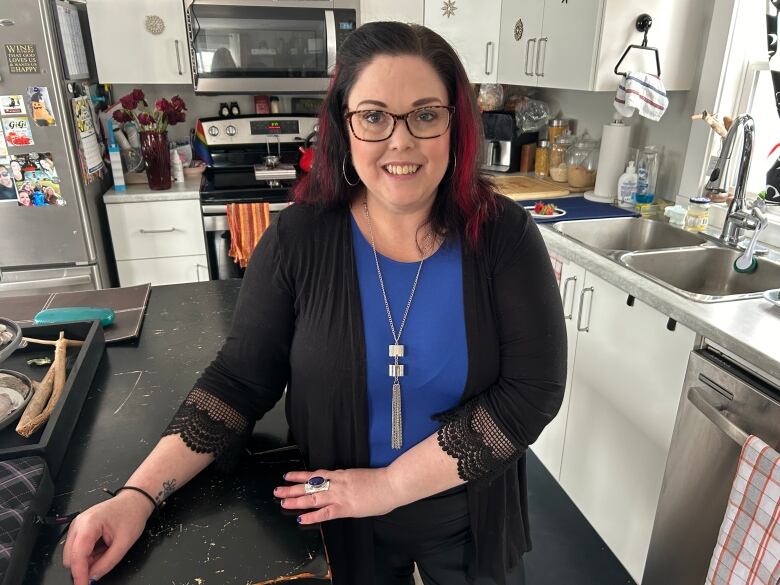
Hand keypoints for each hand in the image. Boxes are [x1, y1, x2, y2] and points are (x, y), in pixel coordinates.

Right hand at [63, 490, 153, 584]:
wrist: (134, 500)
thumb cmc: (131, 515)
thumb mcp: (124, 543)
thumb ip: (107, 563)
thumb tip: (92, 578)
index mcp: (89, 523)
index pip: (77, 555)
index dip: (79, 574)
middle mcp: (78, 523)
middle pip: (70, 557)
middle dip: (85, 565)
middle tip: (106, 559)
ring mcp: (77, 525)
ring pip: (72, 554)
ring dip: (87, 559)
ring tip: (107, 547)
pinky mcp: (79, 528)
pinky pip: (77, 548)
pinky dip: (88, 553)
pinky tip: (102, 545)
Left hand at [275, 468, 403, 524]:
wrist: (392, 483)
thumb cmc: (381, 481)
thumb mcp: (361, 477)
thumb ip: (350, 482)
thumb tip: (345, 487)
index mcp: (341, 475)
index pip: (317, 475)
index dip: (301, 476)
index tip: (289, 476)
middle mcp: (337, 483)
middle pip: (310, 486)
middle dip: (292, 488)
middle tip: (278, 490)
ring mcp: (340, 495)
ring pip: (313, 497)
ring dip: (296, 499)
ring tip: (282, 500)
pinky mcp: (346, 507)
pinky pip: (325, 512)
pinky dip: (312, 516)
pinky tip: (301, 518)